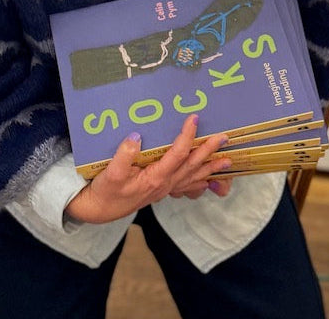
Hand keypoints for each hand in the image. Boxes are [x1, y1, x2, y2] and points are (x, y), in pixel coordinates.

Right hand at [65, 115, 231, 223]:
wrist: (101, 209)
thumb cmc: (106, 190)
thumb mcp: (111, 173)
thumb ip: (123, 156)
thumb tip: (136, 137)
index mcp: (156, 177)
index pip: (177, 153)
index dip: (187, 135)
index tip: (194, 118)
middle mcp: (165, 183)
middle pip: (192, 165)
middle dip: (209, 150)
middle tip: (225, 137)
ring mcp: (166, 188)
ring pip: (193, 176)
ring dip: (210, 167)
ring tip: (227, 160)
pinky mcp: (163, 190)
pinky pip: (187, 185)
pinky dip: (200, 181)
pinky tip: (209, 179)